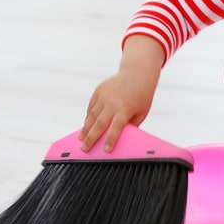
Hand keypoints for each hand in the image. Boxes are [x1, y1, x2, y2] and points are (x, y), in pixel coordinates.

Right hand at [79, 36, 163, 151]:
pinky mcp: (99, 90)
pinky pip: (91, 106)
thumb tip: (121, 138)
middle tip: (84, 149)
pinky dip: (89, 116)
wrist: (137, 73)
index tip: (105, 150)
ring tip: (81, 139)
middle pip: (99, 124)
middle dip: (91, 138)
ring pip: (92, 115)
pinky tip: (86, 125)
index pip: (116, 128)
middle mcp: (112, 102)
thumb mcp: (141, 112)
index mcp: (125, 109)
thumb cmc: (142, 95)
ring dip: (86, 128)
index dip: (110, 140)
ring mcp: (104, 95)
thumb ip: (130, 125)